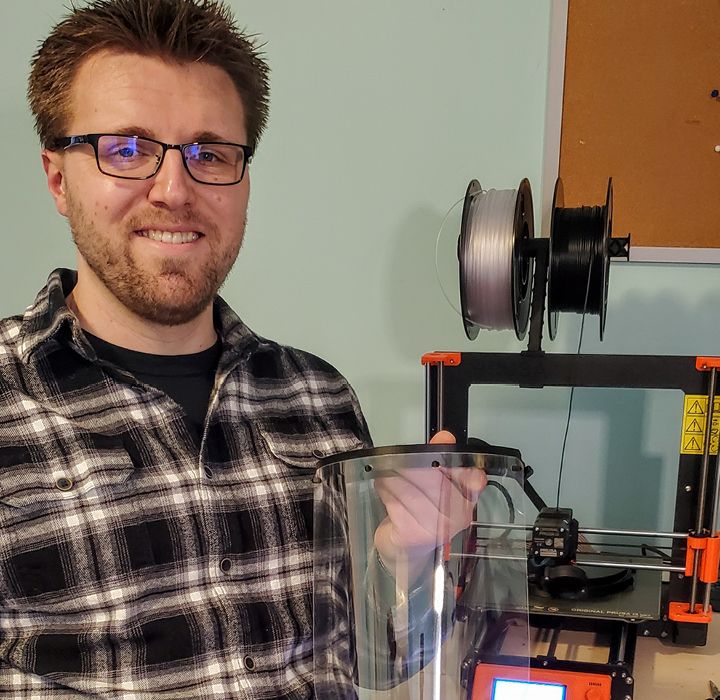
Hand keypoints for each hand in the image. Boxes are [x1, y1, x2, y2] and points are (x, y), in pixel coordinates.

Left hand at [373, 431, 486, 580]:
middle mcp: (456, 516)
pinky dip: (385, 492)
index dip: (463, 469)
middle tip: (398, 464)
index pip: (472, 479)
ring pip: (408, 488)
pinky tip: (386, 494)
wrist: (405, 551)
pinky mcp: (413, 535)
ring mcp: (435, 528)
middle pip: (432, 479)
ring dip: (393, 479)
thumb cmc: (420, 513)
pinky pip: (394, 501)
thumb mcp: (433, 484)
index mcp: (466, 500)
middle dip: (410, 468)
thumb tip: (445, 436)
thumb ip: (439, 458)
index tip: (447, 461)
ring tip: (390, 480)